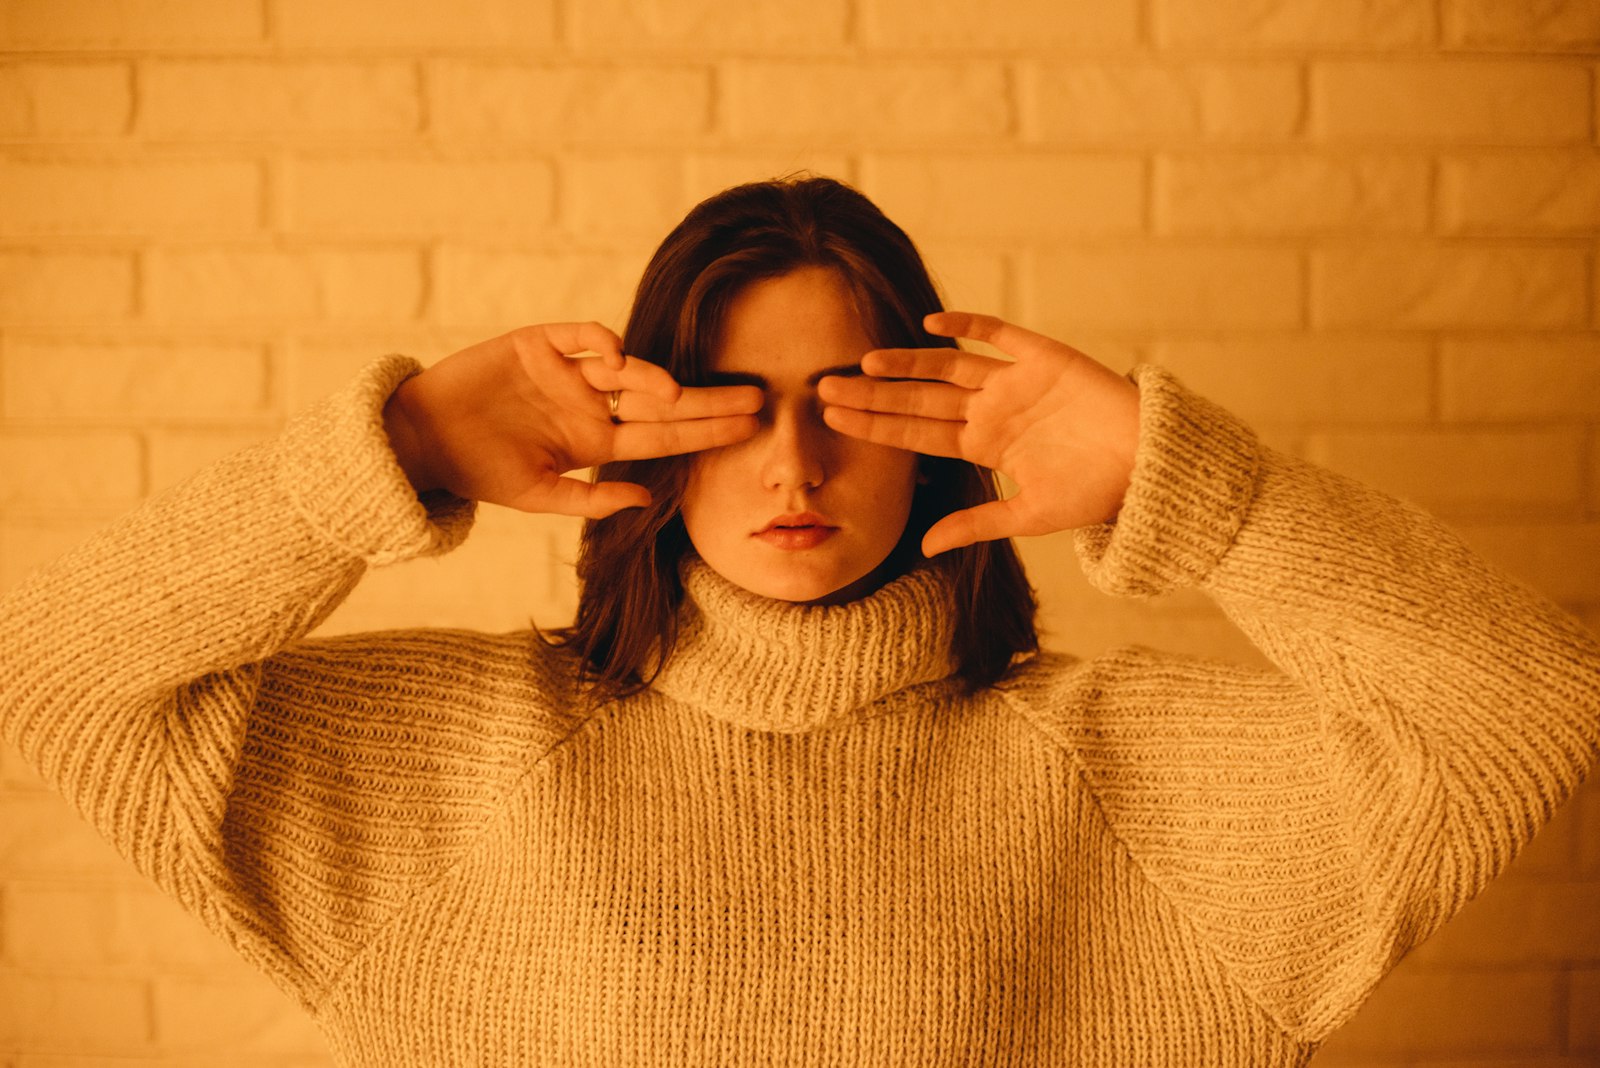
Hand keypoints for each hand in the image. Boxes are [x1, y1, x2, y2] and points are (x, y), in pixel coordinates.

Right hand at [383, 322, 761, 517]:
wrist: (421, 440)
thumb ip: (591, 499)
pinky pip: (579, 334)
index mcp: (595, 440)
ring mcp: (566, 371)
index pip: (663, 436)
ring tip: (676, 393)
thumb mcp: (537, 495)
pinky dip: (599, 339)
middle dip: (707, 400)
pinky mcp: (537, 343)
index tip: (749, 429)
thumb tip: (648, 501)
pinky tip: (614, 355)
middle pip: (660, 400)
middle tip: (756, 398)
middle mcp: (590, 402)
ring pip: (625, 367)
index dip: (706, 431)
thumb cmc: (478, 471)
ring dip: (653, 377)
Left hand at [818, 311, 1140, 556]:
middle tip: (824, 389)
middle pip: (920, 398)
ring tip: (865, 363)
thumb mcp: (1028, 515)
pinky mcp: (1043, 357)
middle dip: (874, 395)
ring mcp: (1014, 382)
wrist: (1150, 467)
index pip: (917, 432)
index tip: (833, 420)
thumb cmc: (1096, 493)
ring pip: (949, 367)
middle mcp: (991, 409)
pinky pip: (999, 337)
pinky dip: (968, 328)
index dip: (876, 425)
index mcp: (984, 445)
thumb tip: (922, 547)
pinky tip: (931, 324)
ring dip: (908, 363)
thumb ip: (975, 524)